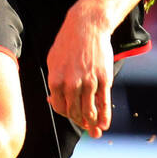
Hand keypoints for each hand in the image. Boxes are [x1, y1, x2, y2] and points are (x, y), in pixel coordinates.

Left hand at [46, 7, 113, 137]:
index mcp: (56, 80)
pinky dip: (104, 117)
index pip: (60, 107)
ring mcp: (88, 82)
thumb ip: (55, 82)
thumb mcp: (53, 61)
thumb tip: (52, 100)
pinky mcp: (103, 79)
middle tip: (85, 127)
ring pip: (88, 111)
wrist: (87, 27)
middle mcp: (71, 84)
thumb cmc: (68, 44)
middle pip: (74, 112)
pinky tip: (104, 125)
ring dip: (91, 124)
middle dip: (79, 122)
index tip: (71, 115)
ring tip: (94, 130)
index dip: (66, 114)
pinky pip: (103, 103)